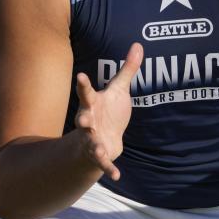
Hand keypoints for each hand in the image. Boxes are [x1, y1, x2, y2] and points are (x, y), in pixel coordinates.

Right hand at [74, 42, 143, 180]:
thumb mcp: (119, 89)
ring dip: (92, 144)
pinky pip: (102, 162)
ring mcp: (91, 139)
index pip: (87, 92)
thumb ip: (128, 68)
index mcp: (93, 103)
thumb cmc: (109, 111)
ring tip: (96, 146)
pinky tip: (116, 175)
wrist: (103, 139)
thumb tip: (139, 43)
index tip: (80, 76)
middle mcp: (88, 121)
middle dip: (82, 118)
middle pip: (83, 118)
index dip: (83, 84)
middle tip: (82, 118)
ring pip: (89, 141)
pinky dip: (108, 169)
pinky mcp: (99, 155)